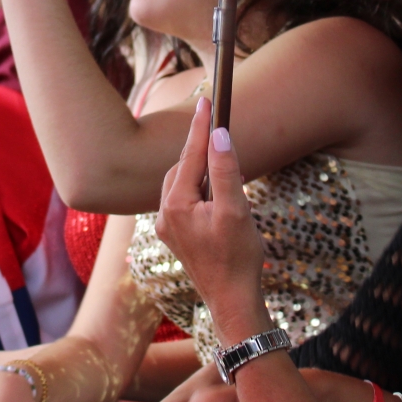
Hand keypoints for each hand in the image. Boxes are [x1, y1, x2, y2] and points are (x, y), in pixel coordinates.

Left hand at [154, 97, 268, 339]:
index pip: (189, 156)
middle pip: (181, 169)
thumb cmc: (237, 257)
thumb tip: (220, 136)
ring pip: (181, 186)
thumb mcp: (236, 209)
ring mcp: (167, 228)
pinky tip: (212, 190)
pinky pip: (183, 202)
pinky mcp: (176, 238)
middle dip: (198, 148)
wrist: (232, 301)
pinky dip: (197, 189)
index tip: (207, 100)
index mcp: (175, 206)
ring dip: (198, 170)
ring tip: (217, 157)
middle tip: (215, 124)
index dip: (201, 127)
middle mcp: (163, 215)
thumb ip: (225, 170)